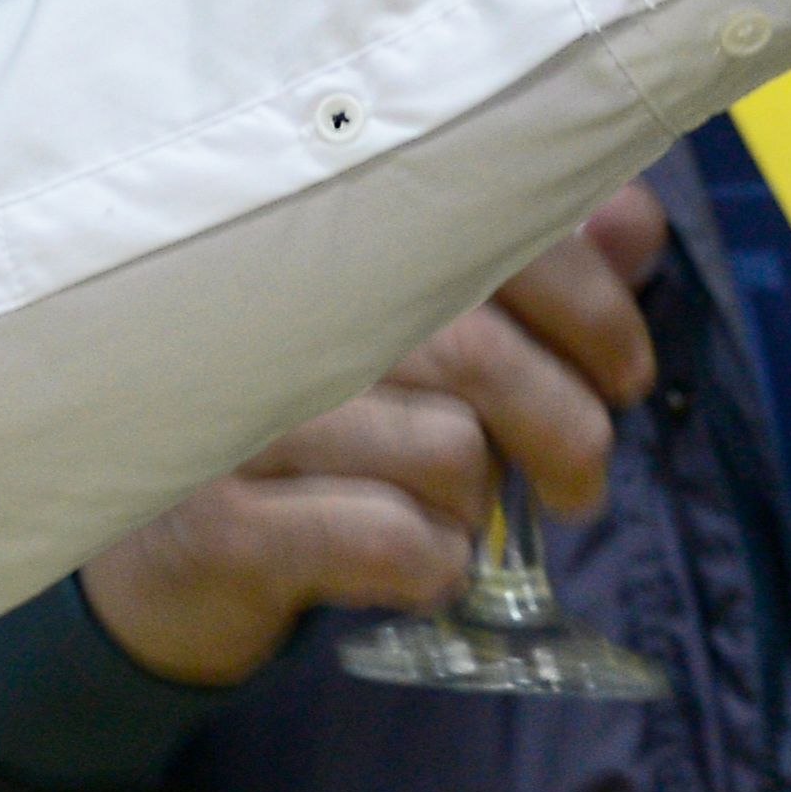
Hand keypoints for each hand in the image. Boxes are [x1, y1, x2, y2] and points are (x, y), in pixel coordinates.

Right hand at [76, 187, 672, 684]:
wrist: (156, 558)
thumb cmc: (317, 429)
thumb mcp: (424, 339)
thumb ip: (535, 271)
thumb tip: (633, 225)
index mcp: (339, 249)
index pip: (499, 238)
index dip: (593, 307)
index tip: (623, 373)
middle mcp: (281, 315)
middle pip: (481, 353)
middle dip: (567, 429)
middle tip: (578, 480)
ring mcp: (244, 418)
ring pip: (448, 451)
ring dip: (482, 507)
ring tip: (456, 519)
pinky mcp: (222, 520)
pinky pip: (388, 540)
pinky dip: (433, 564)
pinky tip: (417, 565)